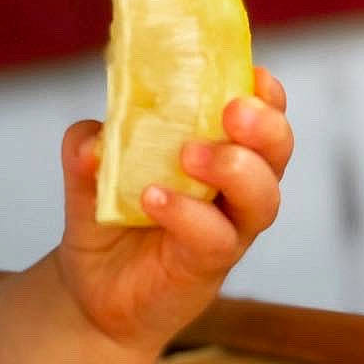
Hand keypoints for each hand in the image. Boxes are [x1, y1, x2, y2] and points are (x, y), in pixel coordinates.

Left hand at [55, 65, 292, 356]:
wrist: (91, 289)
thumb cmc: (106, 216)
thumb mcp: (87, 170)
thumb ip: (87, 145)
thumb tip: (95, 142)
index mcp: (218, 150)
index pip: (260, 117)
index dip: (266, 96)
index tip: (253, 74)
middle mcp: (234, 188)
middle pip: (277, 153)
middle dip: (264, 127)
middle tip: (232, 111)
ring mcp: (227, 229)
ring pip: (262, 198)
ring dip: (234, 168)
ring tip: (189, 155)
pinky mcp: (208, 265)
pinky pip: (215, 237)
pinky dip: (187, 214)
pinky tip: (154, 198)